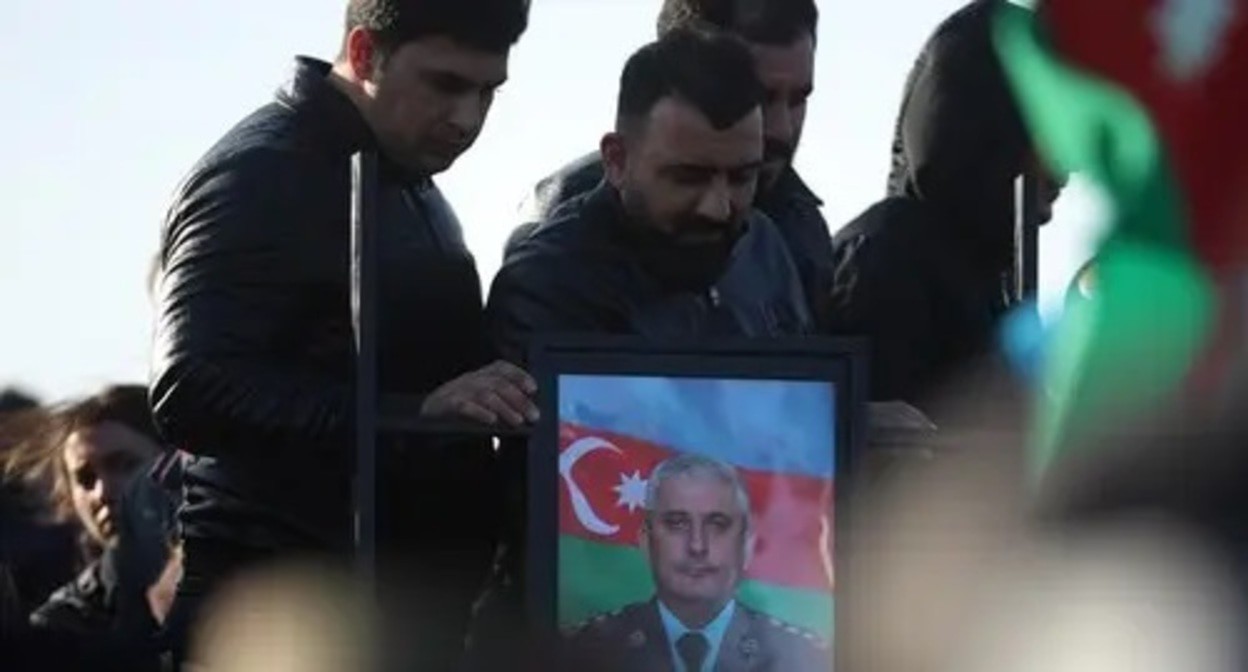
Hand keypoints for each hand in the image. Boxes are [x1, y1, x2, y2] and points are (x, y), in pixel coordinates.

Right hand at [421, 360, 538, 426]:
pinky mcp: (444, 406)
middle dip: (518, 399)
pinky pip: (464, 406)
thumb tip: (524, 412)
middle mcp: (468, 380)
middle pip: (497, 383)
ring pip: (485, 394)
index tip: (533, 388)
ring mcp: (456, 391)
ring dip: (504, 408)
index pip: (500, 368)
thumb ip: (498, 402)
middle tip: (532, 415)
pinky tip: (491, 420)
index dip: (518, 376)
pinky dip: (480, 412)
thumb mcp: (476, 401)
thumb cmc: (454, 412)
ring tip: (517, 421)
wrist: (421, 417)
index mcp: (477, 377)